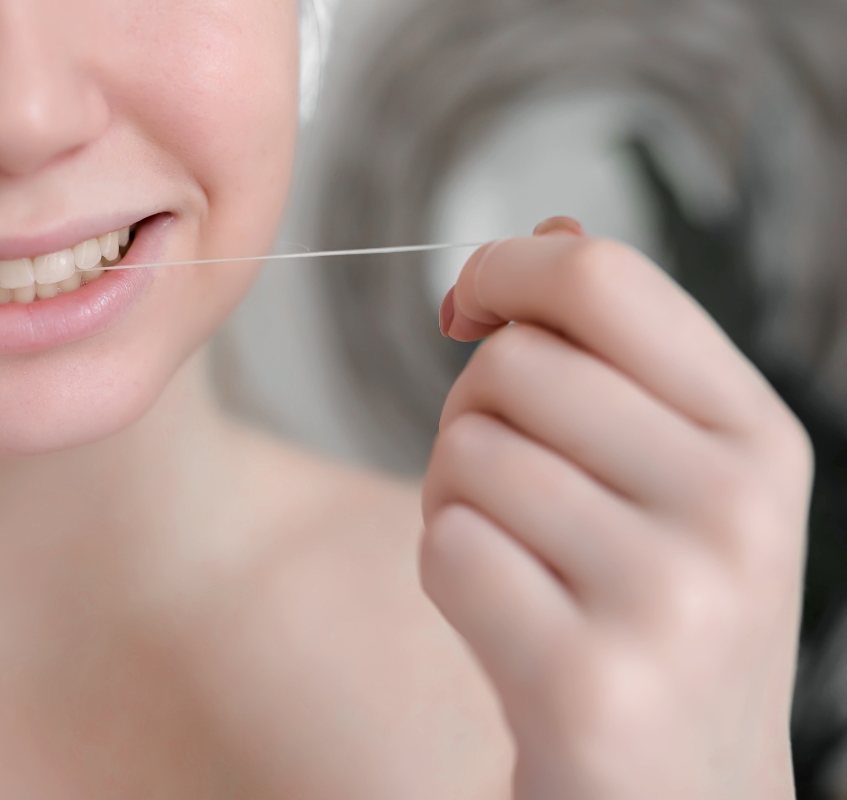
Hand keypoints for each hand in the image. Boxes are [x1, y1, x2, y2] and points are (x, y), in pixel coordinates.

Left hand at [419, 218, 810, 799]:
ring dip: (452, 502)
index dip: (505, 268)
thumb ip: (622, 359)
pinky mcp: (587, 683)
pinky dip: (446, 573)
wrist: (679, 797)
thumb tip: (548, 233)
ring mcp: (670, 600)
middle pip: (512, 367)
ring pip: (467, 456)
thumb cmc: (659, 621)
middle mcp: (734, 509)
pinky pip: (447, 549)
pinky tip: (502, 622)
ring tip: (515, 562)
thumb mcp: (682, 484)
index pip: (604, 280)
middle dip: (470, 415)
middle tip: (501, 483)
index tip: (467, 306)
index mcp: (760, 438)